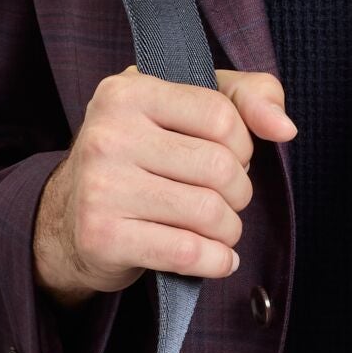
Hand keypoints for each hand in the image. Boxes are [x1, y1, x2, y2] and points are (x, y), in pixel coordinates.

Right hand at [32, 63, 295, 300]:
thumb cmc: (142, 156)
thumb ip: (248, 97)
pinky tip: (216, 259)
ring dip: (229, 230)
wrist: (66, 220)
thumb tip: (284, 129)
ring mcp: (100, 186)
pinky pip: (188, 252)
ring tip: (219, 229)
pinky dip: (216, 261)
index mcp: (128, 91)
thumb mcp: (189, 108)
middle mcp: (107, 133)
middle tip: (224, 199)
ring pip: (208, 213)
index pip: (222, 116)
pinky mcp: (101, 235)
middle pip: (220, 167)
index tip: (228, 157)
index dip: (242, 145)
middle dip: (238, 192)